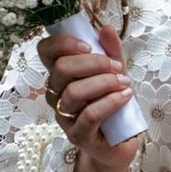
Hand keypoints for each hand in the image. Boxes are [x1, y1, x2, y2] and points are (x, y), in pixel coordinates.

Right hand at [37, 27, 140, 171]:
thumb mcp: (115, 73)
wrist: (120, 142)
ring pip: (75, 92)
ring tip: (125, 84)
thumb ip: (111, 52)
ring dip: (105, 83)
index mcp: (60, 76)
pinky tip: (125, 97)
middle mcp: (56, 95)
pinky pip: (90, 115)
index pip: (45, 52)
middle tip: (117, 67)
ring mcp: (64, 117)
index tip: (89, 45)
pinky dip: (111, 102)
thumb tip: (106, 29)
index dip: (62, 43)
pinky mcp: (78, 135)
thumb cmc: (113, 104)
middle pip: (61, 70)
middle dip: (94, 63)